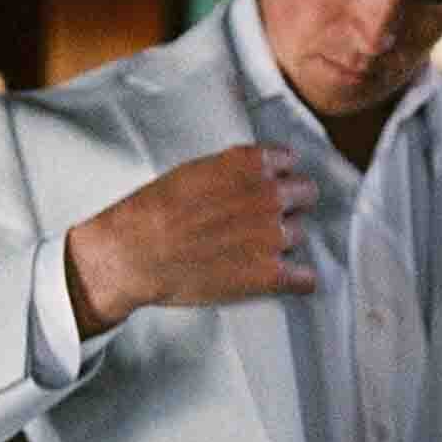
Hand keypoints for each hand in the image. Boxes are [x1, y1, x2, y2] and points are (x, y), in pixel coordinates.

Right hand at [65, 144, 316, 336]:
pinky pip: (305, 278)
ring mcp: (273, 236)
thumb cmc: (153, 211)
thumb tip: (249, 176)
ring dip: (283, 242)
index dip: (278, 176)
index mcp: (249, 165)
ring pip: (300, 234)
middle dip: (290, 204)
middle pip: (306, 194)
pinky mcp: (269, 274)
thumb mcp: (193, 170)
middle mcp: (268, 196)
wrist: (134, 253)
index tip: (269, 186)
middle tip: (266, 218)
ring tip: (254, 250)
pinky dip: (298, 280)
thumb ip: (230, 170)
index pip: (289, 162)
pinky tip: (288, 279)